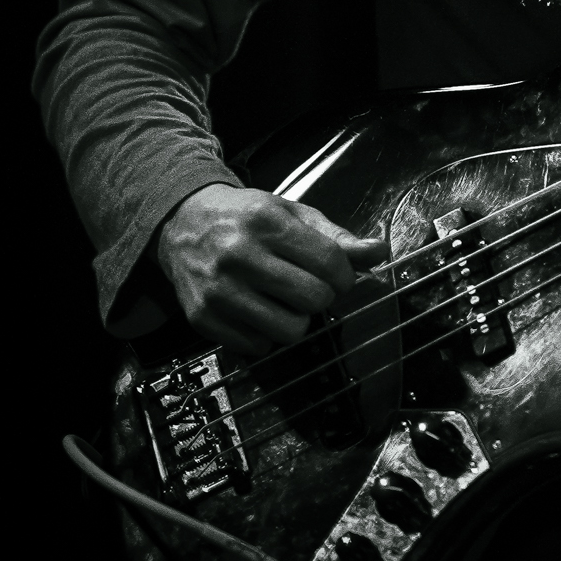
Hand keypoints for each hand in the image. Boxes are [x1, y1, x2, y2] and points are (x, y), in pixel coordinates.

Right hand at [156, 183, 386, 354]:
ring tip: (285, 300)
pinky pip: (258, 345)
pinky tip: (258, 310)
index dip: (346, 275)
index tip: (339, 275)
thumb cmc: (247, 218)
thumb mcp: (292, 214)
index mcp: (266, 223)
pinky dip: (266, 333)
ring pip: (289, 329)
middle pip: (314, 298)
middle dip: (323, 296)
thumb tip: (379, 252)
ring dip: (297, 319)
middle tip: (310, 286)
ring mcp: (218, 291)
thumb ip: (337, 237)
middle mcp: (239, 256)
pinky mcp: (202, 319)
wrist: (181, 225)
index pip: (330, 262)